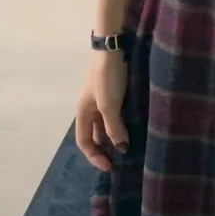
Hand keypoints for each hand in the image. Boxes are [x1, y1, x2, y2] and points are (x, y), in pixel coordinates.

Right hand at [75, 50, 129, 172]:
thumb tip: (121, 148)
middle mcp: (89, 108)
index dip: (94, 156)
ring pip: (105, 125)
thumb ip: (114, 128)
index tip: (110, 166)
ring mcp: (101, 100)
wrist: (114, 49)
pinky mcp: (113, 92)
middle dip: (104, 149)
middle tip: (120, 160)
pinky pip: (114, 115)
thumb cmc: (107, 79)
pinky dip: (121, 125)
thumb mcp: (109, 106)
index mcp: (82, 112)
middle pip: (94, 135)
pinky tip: (132, 129)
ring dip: (114, 137)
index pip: (83, 141)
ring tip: (128, 147)